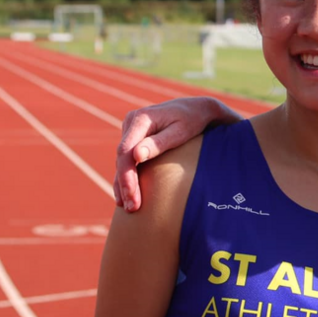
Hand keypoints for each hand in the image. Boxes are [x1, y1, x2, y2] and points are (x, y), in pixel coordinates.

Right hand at [113, 97, 237, 210]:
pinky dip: (126, 178)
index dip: (127, 176)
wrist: (196, 109)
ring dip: (123, 184)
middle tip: (131, 207)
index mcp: (141, 119)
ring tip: (128, 207)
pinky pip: (126, 160)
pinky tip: (125, 196)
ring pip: (121, 161)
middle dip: (125, 185)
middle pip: (121, 159)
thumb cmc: (191, 121)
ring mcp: (130, 130)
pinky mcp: (133, 138)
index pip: (125, 151)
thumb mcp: (180, 131)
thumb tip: (136, 156)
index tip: (132, 196)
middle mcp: (131, 122)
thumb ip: (158, 143)